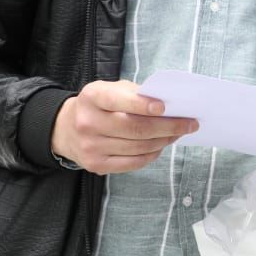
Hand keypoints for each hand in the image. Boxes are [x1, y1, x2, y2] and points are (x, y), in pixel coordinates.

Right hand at [50, 79, 196, 174]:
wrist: (66, 128)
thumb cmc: (99, 105)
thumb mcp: (110, 89)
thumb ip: (135, 93)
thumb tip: (169, 104)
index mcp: (92, 97)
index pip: (119, 101)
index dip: (143, 105)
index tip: (165, 107)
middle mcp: (88, 122)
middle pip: (135, 128)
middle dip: (167, 126)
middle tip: (189, 123)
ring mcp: (91, 147)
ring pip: (137, 147)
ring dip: (164, 140)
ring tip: (179, 133)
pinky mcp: (96, 165)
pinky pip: (132, 163)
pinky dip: (152, 154)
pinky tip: (161, 146)